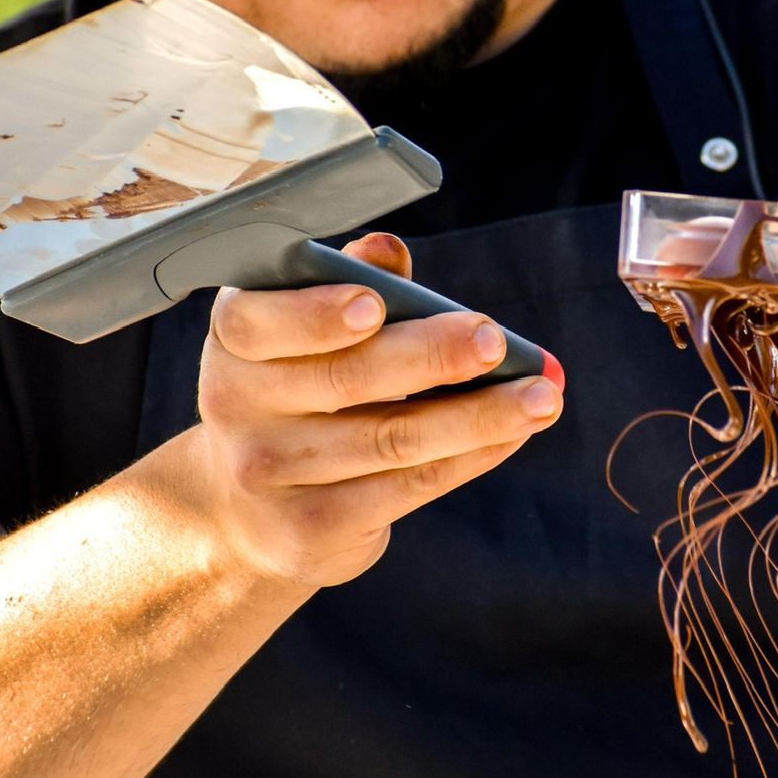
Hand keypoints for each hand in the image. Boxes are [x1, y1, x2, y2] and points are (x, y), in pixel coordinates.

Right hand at [193, 232, 562, 588]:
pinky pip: (409, 486)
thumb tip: (386, 250)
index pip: (258, 321)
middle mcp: (235, 407)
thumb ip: (348, 282)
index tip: (375, 304)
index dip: (314, 314)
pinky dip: (471, 455)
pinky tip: (513, 433)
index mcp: (235, 341)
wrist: (248, 513)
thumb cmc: (296, 390)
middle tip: (496, 340)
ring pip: (391, 438)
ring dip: (479, 416)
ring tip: (543, 396)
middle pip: (344, 378)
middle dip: (430, 357)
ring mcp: (269, 474)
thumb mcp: (303, 331)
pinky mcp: (312, 528)